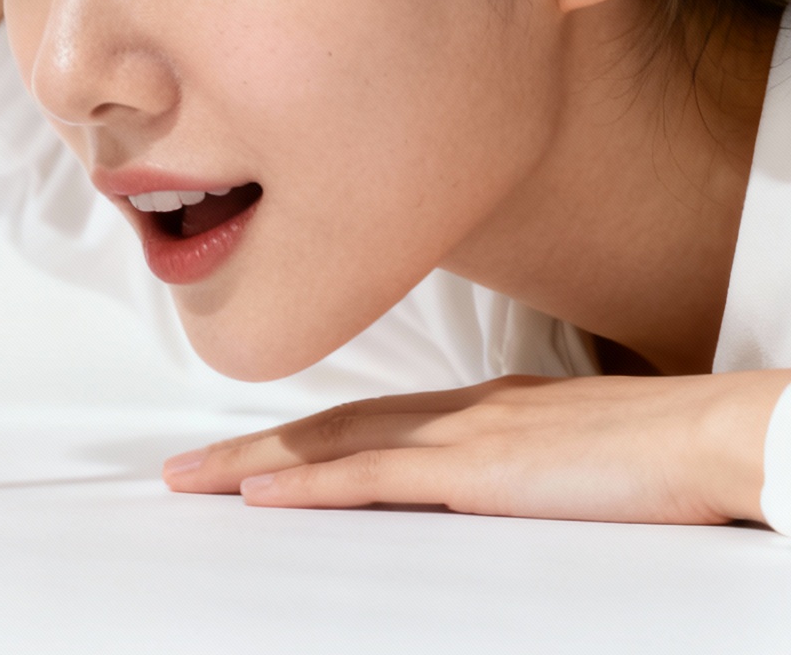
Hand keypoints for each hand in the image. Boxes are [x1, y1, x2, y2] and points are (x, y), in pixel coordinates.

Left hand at [163, 371, 790, 524]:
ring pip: (329, 446)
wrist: (718, 432)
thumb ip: (520, 463)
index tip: (248, 455)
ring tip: (191, 483)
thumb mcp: (574, 453)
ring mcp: (461, 434)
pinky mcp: (474, 469)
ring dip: (252, 465)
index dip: (300, 437)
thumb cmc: (666, 452)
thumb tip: (486, 485)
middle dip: (250, 449)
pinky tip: (259, 494)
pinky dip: (307, 484)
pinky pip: (369, 478)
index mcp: (482, 406)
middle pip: (328, 426)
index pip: (366, 421)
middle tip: (183, 472)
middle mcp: (458, 409)